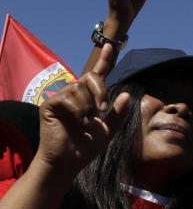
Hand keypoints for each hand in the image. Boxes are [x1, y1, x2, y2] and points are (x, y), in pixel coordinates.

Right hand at [35, 44, 128, 177]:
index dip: (104, 60)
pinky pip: (67, 97)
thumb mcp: (108, 130)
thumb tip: (126, 93)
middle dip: (101, 91)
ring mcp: (61, 99)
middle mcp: (75, 94)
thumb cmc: (85, 148)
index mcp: (89, 98)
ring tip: (86, 123)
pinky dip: (77, 110)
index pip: (98, 75)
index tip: (109, 45)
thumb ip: (118, 113)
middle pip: (91, 77)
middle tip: (103, 110)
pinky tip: (78, 122)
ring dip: (88, 105)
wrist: (67, 163)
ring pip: (80, 86)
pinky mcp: (50, 105)